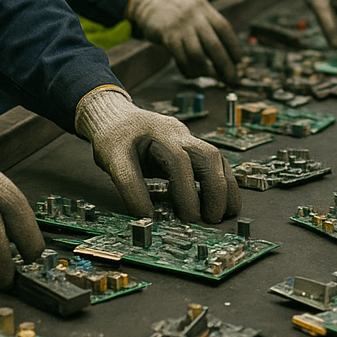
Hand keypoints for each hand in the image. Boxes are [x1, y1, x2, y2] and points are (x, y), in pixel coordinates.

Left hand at [74, 88, 239, 222]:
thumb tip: (147, 218)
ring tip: (222, 215)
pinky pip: (216, 163)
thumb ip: (130, 188)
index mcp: (155, 133)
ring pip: (216, 158)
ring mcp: (187, 138)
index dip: (181, 191)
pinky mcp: (193, 147)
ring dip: (223, 188)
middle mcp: (177, 133)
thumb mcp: (113, 160)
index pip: (175, 161)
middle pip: (206, 155)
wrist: (118, 117)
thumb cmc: (115, 138)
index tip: (183, 219)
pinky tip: (223, 203)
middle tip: (209, 219)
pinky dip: (223, 183)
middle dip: (212, 189)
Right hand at [126, 0, 240, 82]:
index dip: (234, 47)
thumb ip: (208, 23)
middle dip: (225, 66)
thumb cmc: (174, 6)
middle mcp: (194, 17)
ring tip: (209, 76)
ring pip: (197, 55)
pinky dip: (188, 69)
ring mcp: (180, 27)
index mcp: (204, 9)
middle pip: (214, 45)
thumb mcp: (195, 7)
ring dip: (206, 70)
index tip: (238, 61)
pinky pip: (181, 58)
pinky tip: (191, 73)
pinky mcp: (167, 36)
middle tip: (231, 79)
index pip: (225, 29)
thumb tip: (224, 51)